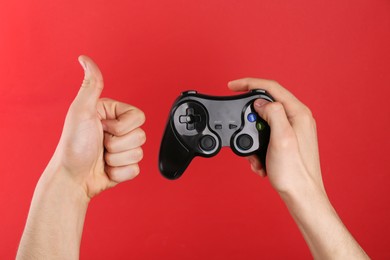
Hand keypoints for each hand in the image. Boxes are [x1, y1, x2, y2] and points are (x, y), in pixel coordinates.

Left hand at [48, 55, 145, 198]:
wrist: (73, 179)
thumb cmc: (73, 146)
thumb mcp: (81, 111)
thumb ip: (91, 85)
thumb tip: (85, 58)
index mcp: (112, 114)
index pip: (138, 117)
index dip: (122, 126)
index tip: (102, 127)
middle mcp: (119, 130)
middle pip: (141, 135)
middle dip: (118, 144)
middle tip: (101, 144)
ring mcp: (123, 148)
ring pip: (139, 153)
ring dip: (117, 159)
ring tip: (101, 157)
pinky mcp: (125, 166)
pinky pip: (136, 169)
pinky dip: (119, 172)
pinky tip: (106, 168)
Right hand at [229, 78, 368, 258]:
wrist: (301, 195)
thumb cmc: (294, 171)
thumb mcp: (281, 137)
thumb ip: (272, 113)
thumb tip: (260, 102)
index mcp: (298, 113)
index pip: (271, 87)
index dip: (248, 83)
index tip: (232, 86)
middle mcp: (297, 119)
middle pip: (266, 104)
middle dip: (249, 118)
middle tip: (240, 128)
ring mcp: (293, 130)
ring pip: (264, 123)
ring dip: (252, 137)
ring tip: (253, 155)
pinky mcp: (287, 142)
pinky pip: (267, 136)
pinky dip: (258, 147)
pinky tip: (260, 161)